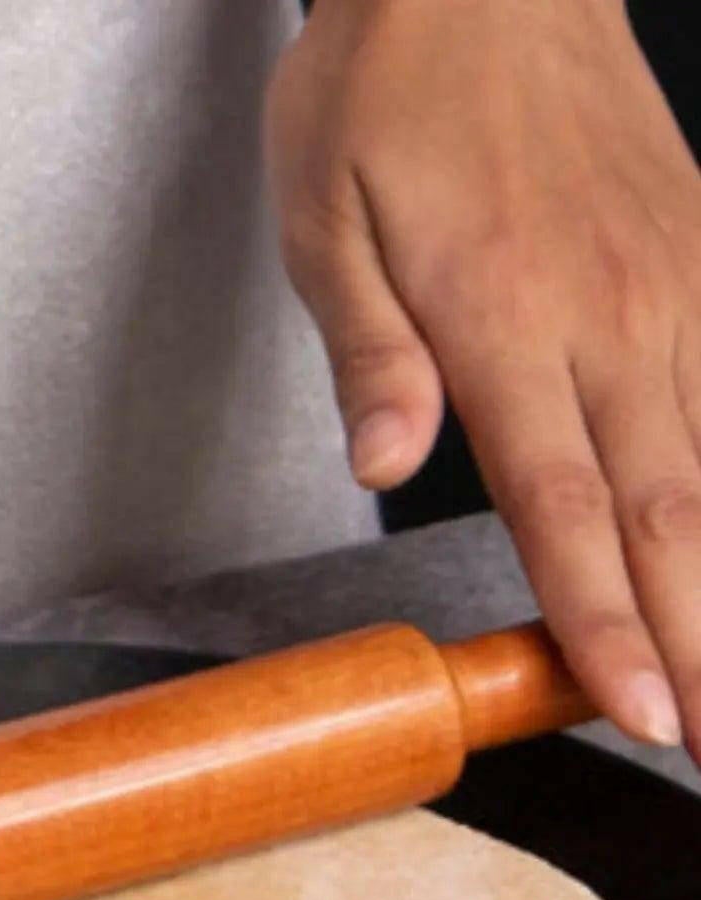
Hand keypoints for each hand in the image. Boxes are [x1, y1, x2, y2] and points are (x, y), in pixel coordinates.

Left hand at [266, 0, 700, 752]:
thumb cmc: (385, 98)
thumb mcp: (325, 222)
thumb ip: (369, 356)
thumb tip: (383, 463)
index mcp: (503, 322)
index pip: (564, 509)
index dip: (605, 622)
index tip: (640, 713)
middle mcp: (608, 316)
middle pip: (666, 511)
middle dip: (697, 639)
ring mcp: (669, 289)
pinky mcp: (699, 262)